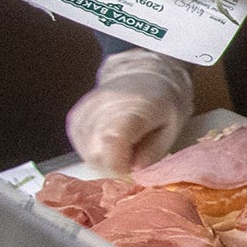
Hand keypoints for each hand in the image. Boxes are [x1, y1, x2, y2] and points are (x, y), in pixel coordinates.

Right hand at [66, 50, 191, 172]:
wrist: (143, 75)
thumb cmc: (163, 103)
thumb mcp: (172, 128)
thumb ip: (153, 152)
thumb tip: (132, 171)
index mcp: (131, 109)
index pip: (112, 143)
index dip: (121, 165)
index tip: (134, 165)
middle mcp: (101, 108)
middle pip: (96, 155)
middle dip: (114, 165)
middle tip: (132, 154)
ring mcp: (84, 113)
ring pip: (86, 154)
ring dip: (105, 158)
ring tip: (123, 144)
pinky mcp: (74, 118)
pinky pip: (80, 146)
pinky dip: (94, 150)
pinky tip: (109, 140)